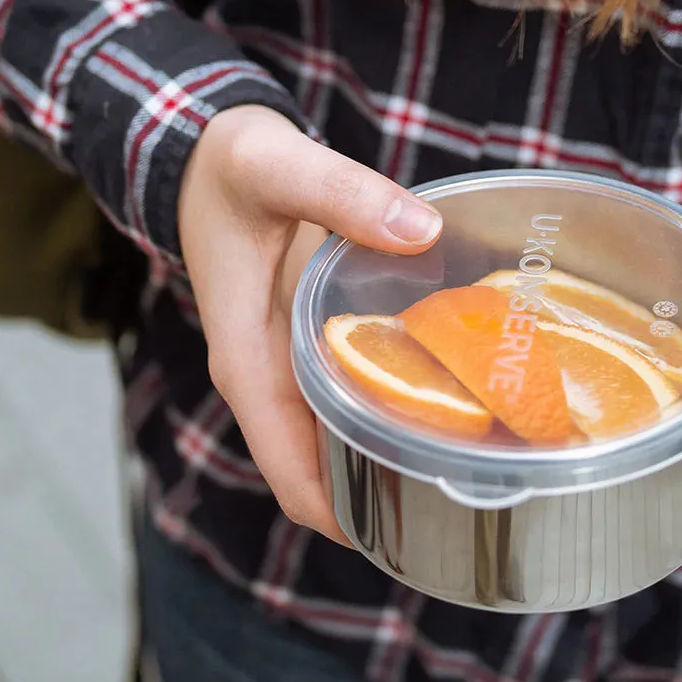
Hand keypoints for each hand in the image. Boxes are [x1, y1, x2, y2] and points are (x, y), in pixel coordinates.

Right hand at [178, 106, 441, 541]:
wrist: (205, 154)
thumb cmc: (230, 167)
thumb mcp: (279, 166)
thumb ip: (343, 193)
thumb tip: (422, 233)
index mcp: (248, 362)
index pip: (293, 473)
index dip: (347, 514)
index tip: (418, 527)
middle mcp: (267, 378)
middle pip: (323, 472)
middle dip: (387, 494)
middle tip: (474, 491)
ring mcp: (287, 364)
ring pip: (339, 440)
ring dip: (394, 455)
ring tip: (477, 454)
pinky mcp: (308, 342)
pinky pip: (351, 394)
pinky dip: (394, 404)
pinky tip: (455, 390)